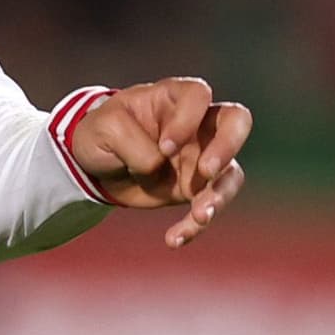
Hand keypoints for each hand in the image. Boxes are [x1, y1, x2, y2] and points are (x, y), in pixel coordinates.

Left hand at [67, 76, 252, 248]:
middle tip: (207, 171)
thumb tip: (158, 166)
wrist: (97, 165)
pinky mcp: (197, 189)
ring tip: (200, 216)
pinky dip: (195, 225)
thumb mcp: (103, 129)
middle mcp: (197, 124)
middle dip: (228, 146)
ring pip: (231, 172)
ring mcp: (202, 156)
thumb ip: (132, 143)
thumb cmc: (102, 133)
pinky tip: (174, 239)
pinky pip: (210, 205)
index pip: (198, 95)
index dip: (188, 120)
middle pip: (236, 121)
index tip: (164, 147)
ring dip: (219, 195)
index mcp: (173, 97)